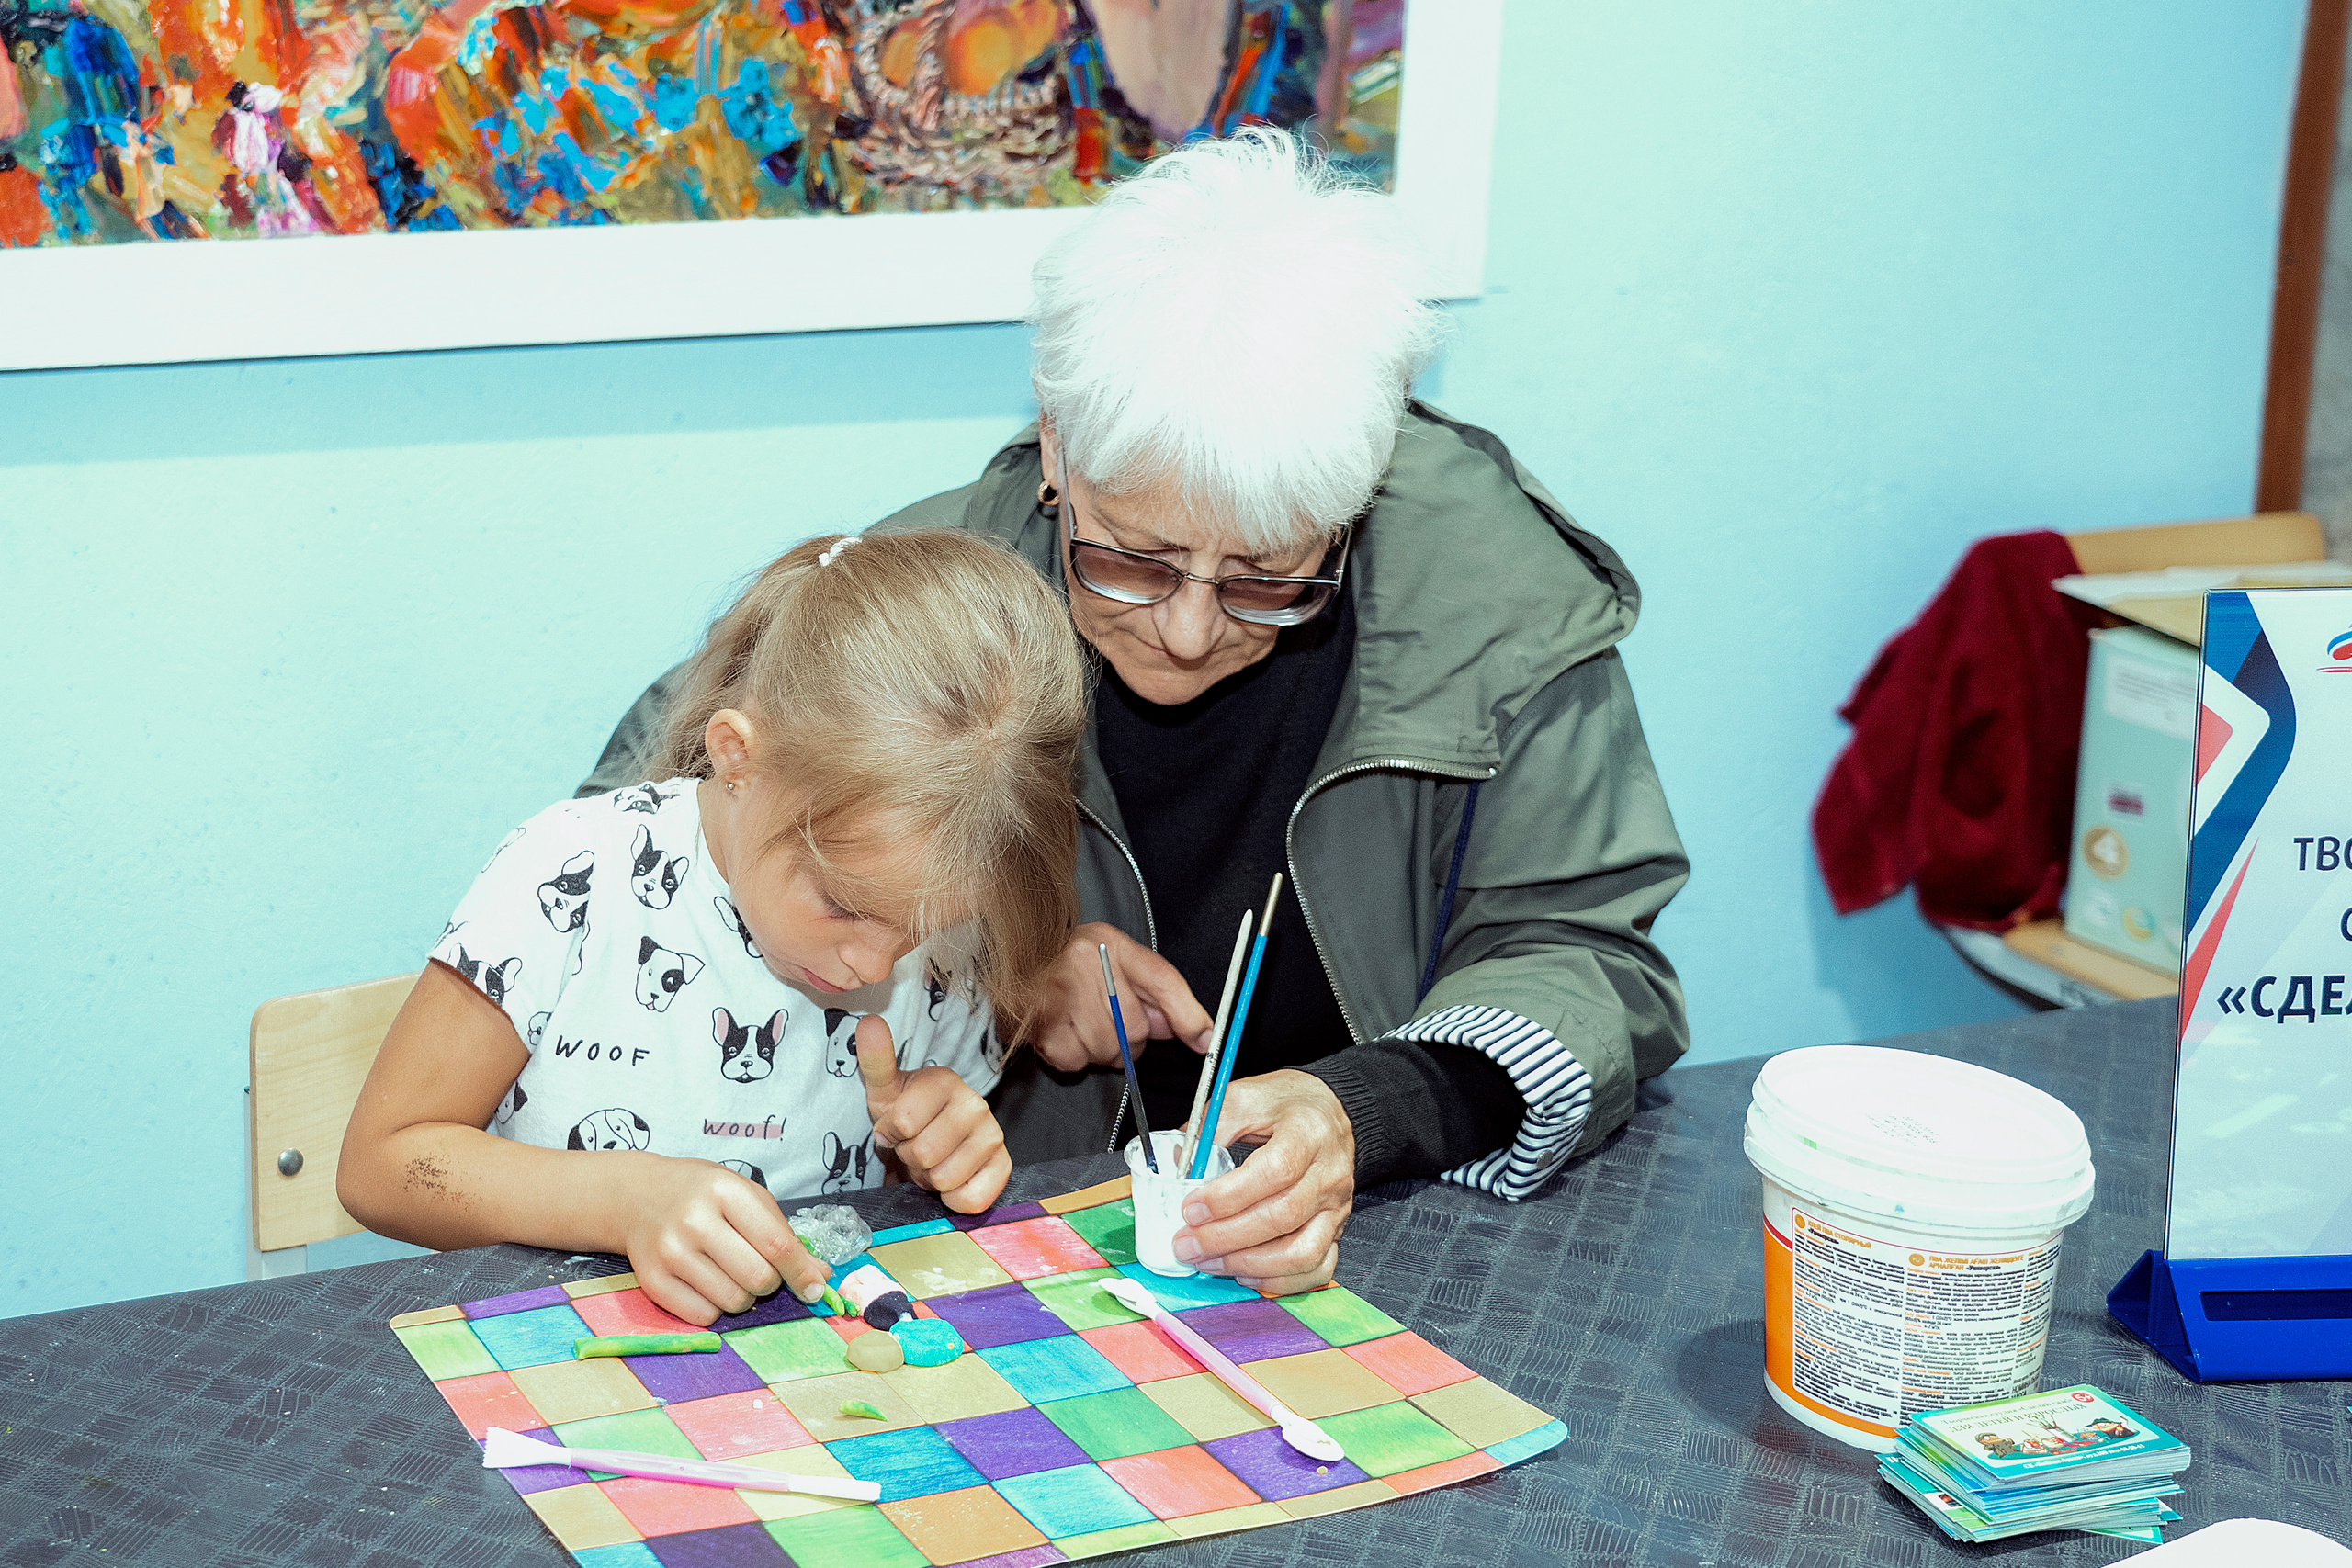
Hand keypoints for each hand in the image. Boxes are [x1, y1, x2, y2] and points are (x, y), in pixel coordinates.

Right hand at [615, 1155, 827, 1326]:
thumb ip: (783, 1234)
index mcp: (725, 1192)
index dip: (802, 1272)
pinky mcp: (652, 1281)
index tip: (816, 1288)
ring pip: (733, 1301)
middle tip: (760, 1270)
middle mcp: (694, 1221)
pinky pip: (703, 1316)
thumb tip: (820, 1276)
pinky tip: (708, 1284)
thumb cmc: (703, 1195)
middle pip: (757, 1278)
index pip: (776, 1243)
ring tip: (730, 1273)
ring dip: (744, 1297)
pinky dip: (716, 1309)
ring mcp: (670, 1252)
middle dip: (771, 1283)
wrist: (637, 1196)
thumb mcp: (746, 1196)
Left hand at [858, 1014, 1011, 1213]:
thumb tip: (868, 1022)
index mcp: (945, 1081)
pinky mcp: (1003, 1166)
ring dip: (929, 1179)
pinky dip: (952, 1199)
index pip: (904, 1123)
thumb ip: (876, 1059)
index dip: (890, 1133)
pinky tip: (951, 1178)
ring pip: (944, 1179)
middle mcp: (975, 1104)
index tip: (894, 1127)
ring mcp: (993, 1135)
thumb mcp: (884, 1088)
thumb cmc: (905, 1113)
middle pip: (924, 1154)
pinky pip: (970, 1199)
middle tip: (914, 1146)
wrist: (932, 1136)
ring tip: (932, 1160)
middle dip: (910, 1158)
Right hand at [1027, 923, 1213, 1071]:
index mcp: (1112, 944)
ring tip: (1081, 1027)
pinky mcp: (1037, 1022)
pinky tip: (1062, 1035)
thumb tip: (1199, 1034)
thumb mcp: (1118, 962)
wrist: (1011, 958)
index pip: (1161, 979)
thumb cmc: (1069, 964)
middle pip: (1135, 1028)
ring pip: (1107, 1049)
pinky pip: (1075, 1061)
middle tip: (1109, 1024)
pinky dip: (1073, 1058)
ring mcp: (1059, 992)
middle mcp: (1087, 962)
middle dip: (1130, 1040)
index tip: (1205, 1043)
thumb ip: (1156, 994)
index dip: (1187, 1015)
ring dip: (1100, 1051)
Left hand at [1173, 1069, 1354, 1294]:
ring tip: (1208, 1262)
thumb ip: (1210, 1128)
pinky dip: (1280, 1280)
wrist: (1326, 1112)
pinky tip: (1246, 1273)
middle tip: (1186, 1244)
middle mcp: (1329, 1173)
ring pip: (1301, 1252)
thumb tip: (1178, 1166)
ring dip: (1248, 1264)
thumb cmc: (1284, 1106)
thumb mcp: (1244, 1097)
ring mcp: (1336, 1207)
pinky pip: (1317, 1268)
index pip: (1274, 1171)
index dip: (1228, 1197)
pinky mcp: (1335, 1230)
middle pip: (1283, 1217)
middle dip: (1226, 1238)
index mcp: (1308, 1133)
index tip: (1190, 1209)